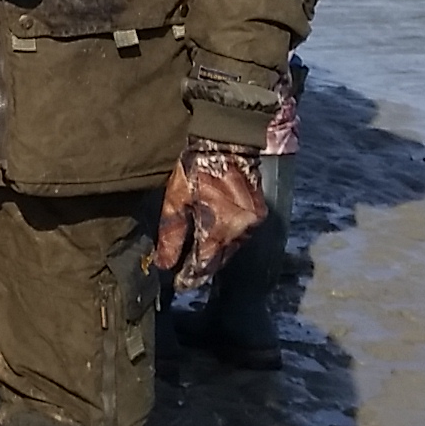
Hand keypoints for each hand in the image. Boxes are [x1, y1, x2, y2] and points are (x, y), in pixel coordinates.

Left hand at [153, 139, 268, 291]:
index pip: (204, 265)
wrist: (229, 140)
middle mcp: (241, 231)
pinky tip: (213, 240)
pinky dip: (226, 241)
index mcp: (219, 228)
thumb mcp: (176, 198)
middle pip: (219, 260)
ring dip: (214, 256)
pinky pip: (240, 237)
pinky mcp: (259, 214)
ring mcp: (253, 223)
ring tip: (196, 260)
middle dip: (201, 269)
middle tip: (184, 276)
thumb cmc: (197, 166)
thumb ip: (172, 234)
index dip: (189, 277)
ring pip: (231, 250)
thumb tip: (165, 264)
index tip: (178, 285)